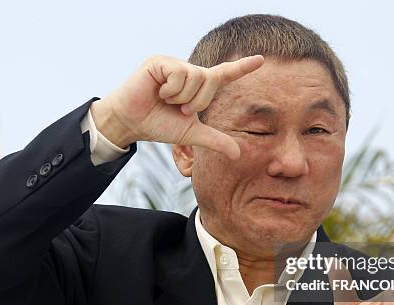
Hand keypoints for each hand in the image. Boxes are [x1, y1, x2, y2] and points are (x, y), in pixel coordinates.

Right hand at [89, 54, 264, 158]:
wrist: (131, 123)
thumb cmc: (158, 125)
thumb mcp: (191, 134)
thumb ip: (214, 140)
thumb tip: (238, 154)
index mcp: (198, 86)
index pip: (224, 75)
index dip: (243, 68)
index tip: (262, 60)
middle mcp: (188, 71)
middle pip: (210, 80)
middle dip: (196, 101)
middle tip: (177, 108)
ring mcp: (174, 64)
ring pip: (195, 76)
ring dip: (181, 97)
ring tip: (165, 99)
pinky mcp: (159, 62)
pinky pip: (178, 74)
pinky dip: (170, 90)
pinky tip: (157, 92)